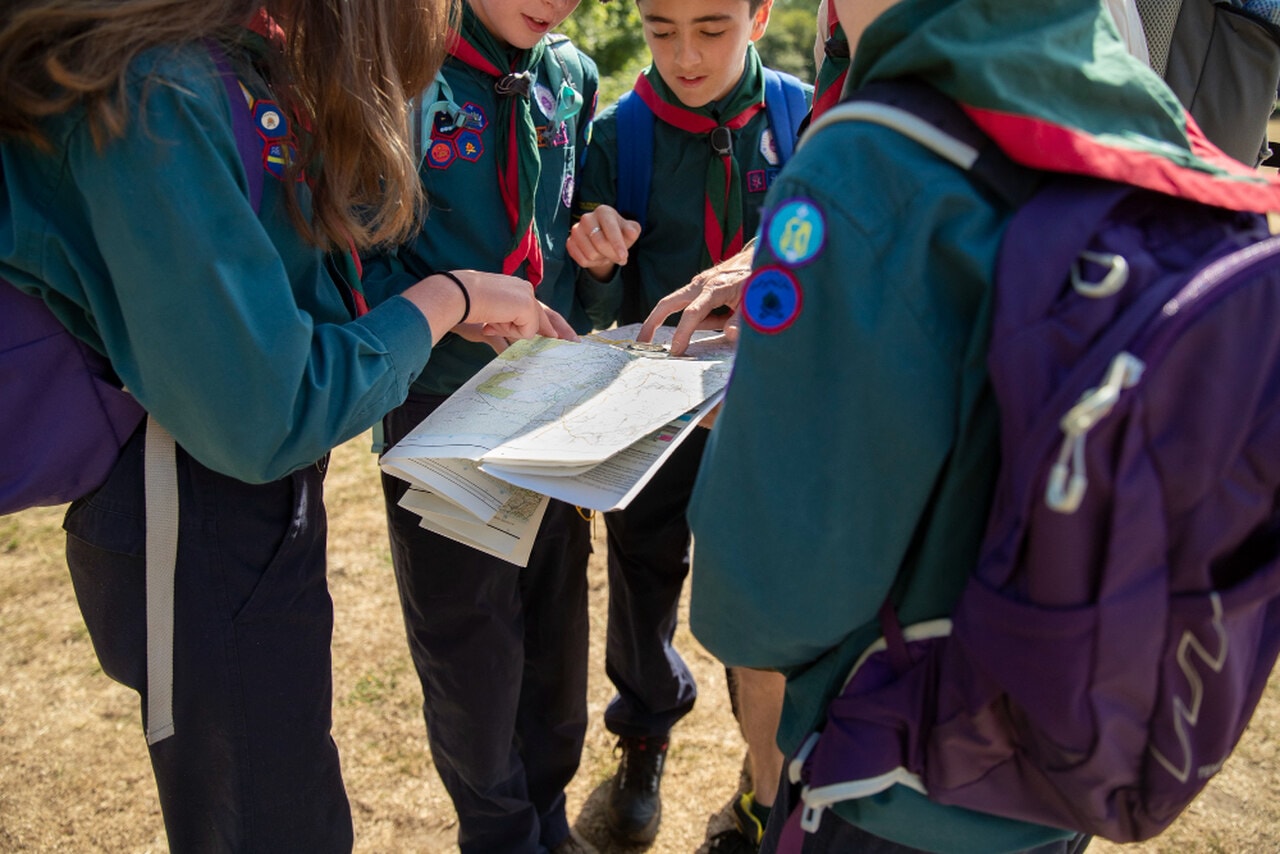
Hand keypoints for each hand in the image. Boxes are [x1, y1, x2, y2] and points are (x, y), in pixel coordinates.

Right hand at [403, 270, 576, 349]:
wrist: (457, 294)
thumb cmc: (466, 306)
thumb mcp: (490, 319)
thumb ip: (505, 327)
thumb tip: (514, 345)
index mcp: (517, 289)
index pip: (540, 308)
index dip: (552, 322)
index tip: (564, 335)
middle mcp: (525, 290)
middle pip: (548, 315)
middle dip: (562, 331)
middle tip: (576, 342)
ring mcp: (526, 298)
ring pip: (531, 328)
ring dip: (510, 331)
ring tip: (490, 321)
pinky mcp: (526, 307)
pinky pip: (526, 332)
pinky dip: (510, 332)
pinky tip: (493, 322)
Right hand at [566, 205, 641, 280]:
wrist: (604, 240)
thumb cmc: (619, 233)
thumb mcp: (630, 231)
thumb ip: (633, 231)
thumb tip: (631, 232)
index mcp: (603, 211)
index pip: (610, 228)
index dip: (617, 244)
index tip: (624, 256)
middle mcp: (587, 218)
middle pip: (600, 243)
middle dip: (612, 254)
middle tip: (620, 258)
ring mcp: (576, 230)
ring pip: (590, 254)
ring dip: (602, 259)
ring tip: (606, 254)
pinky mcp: (570, 242)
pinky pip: (582, 260)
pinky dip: (592, 264)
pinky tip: (597, 257)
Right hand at [638, 245, 754, 354]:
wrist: (760, 258)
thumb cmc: (758, 281)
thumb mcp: (754, 303)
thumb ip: (742, 320)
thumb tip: (730, 336)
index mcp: (714, 288)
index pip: (693, 313)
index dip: (683, 333)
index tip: (676, 351)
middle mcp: (701, 284)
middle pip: (668, 303)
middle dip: (652, 322)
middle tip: (641, 342)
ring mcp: (698, 284)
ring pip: (679, 306)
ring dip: (690, 324)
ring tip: (718, 323)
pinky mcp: (700, 287)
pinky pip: (694, 308)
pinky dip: (701, 319)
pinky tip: (724, 317)